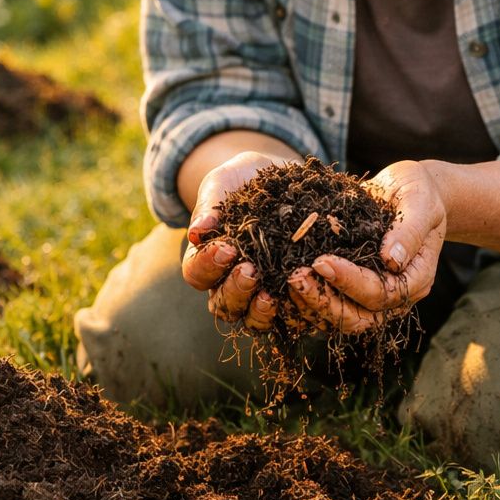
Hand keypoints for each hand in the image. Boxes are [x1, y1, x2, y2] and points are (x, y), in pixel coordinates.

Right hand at [182, 150, 288, 329]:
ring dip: (259, 311)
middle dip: (235, 289)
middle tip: (249, 270)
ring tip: (271, 295)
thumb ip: (210, 205)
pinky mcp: (291, 296)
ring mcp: (260, 294)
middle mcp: (230, 284)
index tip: (226, 248)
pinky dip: (295, 311)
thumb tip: (197, 233)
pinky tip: (303, 294)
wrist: (281, 180)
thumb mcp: (224, 183)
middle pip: (222, 304)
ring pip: (252, 319)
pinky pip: (290, 316)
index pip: (196, 273)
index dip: (207, 265)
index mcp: (207, 260)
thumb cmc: (243, 180)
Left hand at [288, 160, 447, 333]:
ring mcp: (372, 297)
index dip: (350, 282)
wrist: (409, 191)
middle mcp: (395, 297)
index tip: (322, 261)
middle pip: (357, 319)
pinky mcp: (352, 290)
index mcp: (416, 279)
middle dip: (324, 301)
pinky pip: (328, 306)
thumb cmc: (418, 193)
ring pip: (339, 319)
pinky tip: (285, 281)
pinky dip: (306, 300)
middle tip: (295, 277)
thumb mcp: (420, 202)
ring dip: (310, 305)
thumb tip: (392, 259)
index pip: (381, 294)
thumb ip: (410, 230)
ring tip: (287, 278)